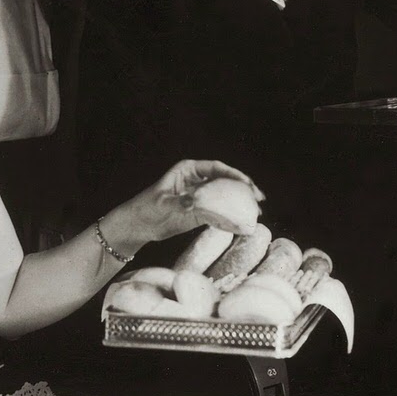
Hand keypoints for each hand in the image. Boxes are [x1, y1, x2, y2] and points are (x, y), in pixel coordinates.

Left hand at [119, 159, 264, 243]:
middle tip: (258, 200)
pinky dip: (231, 216)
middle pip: (225, 181)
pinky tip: (242, 223)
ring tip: (256, 213)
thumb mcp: (163, 204)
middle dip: (243, 189)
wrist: (137, 227)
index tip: (248, 185)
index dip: (235, 175)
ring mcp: (200, 196)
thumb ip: (181, 202)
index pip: (216, 168)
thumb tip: (196, 202)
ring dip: (240, 203)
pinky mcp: (200, 211)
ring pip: (225, 196)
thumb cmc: (146, 209)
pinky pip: (219, 211)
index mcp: (188, 170)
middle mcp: (197, 180)